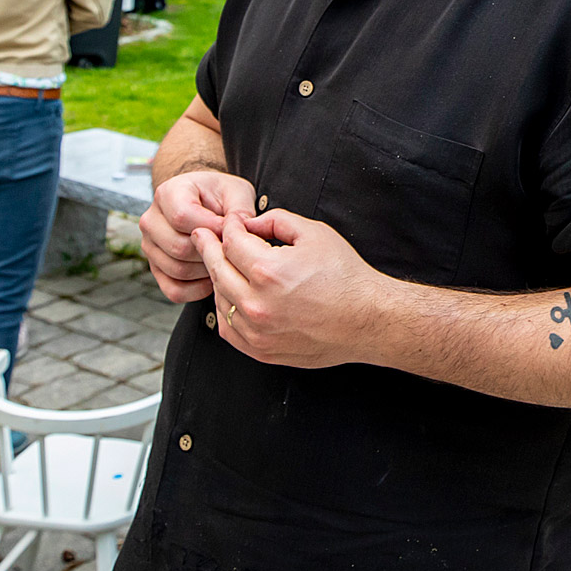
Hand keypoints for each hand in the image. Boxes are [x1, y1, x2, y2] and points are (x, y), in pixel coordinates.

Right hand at [140, 169, 258, 301]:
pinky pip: (174, 290)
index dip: (212, 228)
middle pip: (179, 247)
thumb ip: (239, 211)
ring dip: (206, 270)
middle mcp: (151, 220)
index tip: (230, 230)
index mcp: (168, 193)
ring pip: (177, 270)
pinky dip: (198, 290)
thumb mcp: (236, 193)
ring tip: (223, 259)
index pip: (182, 217)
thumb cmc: (221, 196)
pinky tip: (213, 276)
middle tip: (229, 249)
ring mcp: (149, 247)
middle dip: (211, 252)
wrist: (206, 203)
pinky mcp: (155, 269)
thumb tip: (240, 233)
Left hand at [197, 207, 395, 368]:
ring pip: (219, 299)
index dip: (228, 226)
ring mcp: (257, 331)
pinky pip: (228, 328)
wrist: (367, 319)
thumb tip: (250, 223)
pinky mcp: (261, 350)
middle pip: (217, 269)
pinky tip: (232, 297)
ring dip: (218, 279)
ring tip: (223, 265)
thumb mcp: (314, 233)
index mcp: (268, 272)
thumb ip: (276, 221)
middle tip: (203, 236)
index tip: (229, 222)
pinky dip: (225, 309)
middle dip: (208, 247)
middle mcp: (256, 304)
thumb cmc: (345, 277)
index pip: (231, 242)